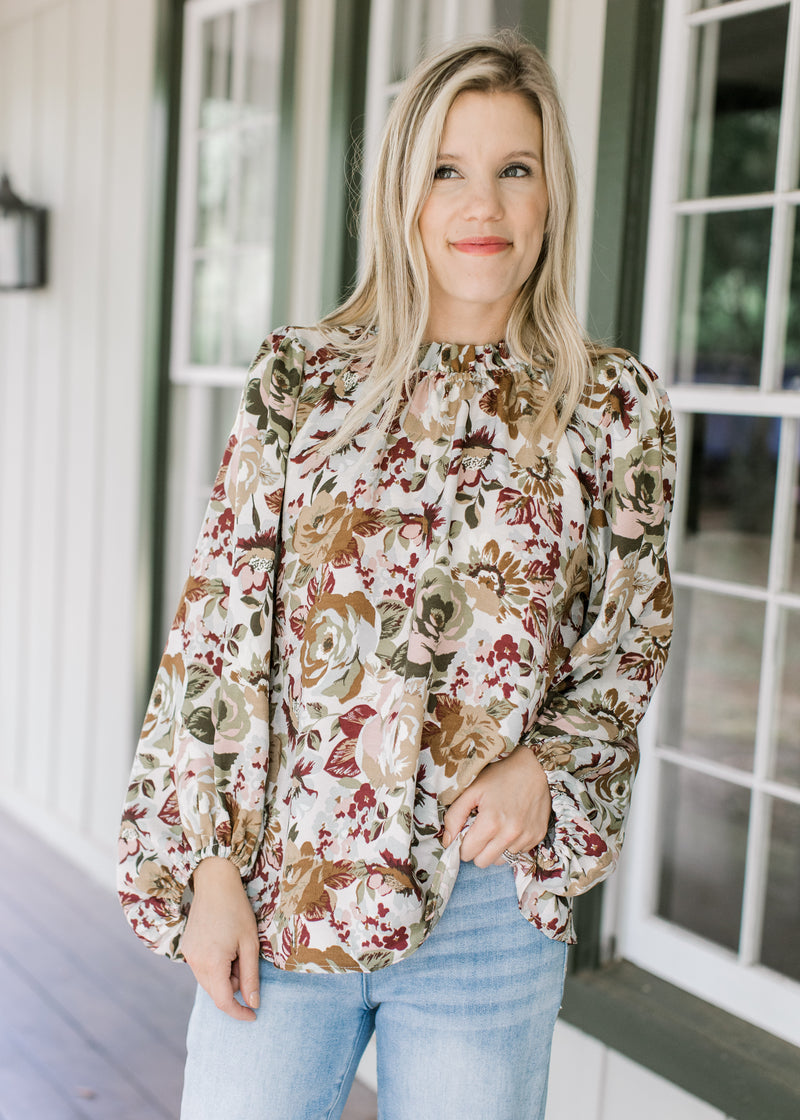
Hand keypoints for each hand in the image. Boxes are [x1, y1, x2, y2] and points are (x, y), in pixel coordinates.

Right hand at [181, 856, 260, 1021]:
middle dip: (234, 985)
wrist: (214, 882)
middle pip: (216, 991)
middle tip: (246, 960)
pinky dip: (216, 966)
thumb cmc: (237, 910)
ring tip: (236, 948)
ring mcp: (188, 955)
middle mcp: (195, 962)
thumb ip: (250, 976)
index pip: (224, 1001)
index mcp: (212, 963)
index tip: (254, 1015)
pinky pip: (202, 968)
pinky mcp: (187, 948)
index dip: (239, 1012)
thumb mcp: (250, 944)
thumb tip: (253, 1003)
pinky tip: (225, 944)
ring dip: (225, 975)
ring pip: (209, 981)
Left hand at [442, 749, 551, 867]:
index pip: (467, 854)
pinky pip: (517, 853)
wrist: (534, 768)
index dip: (463, 843)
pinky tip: (511, 825)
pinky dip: (511, 844)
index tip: (466, 831)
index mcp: (491, 823)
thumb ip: (455, 816)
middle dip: (477, 849)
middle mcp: (510, 834)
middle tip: (480, 830)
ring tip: (497, 827)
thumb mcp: (472, 790)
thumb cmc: (500, 776)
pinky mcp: (537, 837)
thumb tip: (447, 842)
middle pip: (482, 862)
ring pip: (500, 860)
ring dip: (494, 848)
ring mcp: (526, 837)